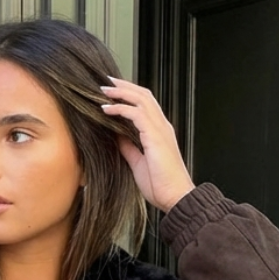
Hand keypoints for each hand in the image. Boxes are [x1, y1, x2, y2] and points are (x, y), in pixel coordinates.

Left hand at [100, 78, 194, 212]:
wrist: (175, 197)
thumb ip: (128, 147)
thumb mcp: (138, 163)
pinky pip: (136, 114)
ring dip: (120, 93)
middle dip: (124, 86)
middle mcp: (162, 126)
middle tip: (105, 82)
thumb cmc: (161, 185)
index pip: (145, 104)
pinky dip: (120, 108)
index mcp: (159, 132)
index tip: (112, 92)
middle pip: (143, 95)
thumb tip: (115, 136)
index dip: (129, 95)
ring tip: (103, 90)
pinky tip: (106, 109)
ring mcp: (160, 129)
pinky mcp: (155, 136)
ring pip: (140, 99)